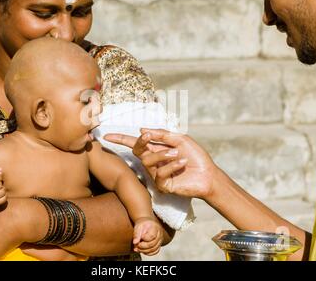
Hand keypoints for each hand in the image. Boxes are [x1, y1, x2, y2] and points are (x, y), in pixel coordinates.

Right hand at [104, 128, 218, 199]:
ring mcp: (156, 174)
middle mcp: (153, 162)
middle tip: (148, 136)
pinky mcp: (162, 186)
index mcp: (156, 149)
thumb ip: (162, 134)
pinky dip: (171, 166)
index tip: (106, 135)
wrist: (208, 174)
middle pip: (137, 151)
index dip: (120, 139)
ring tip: (178, 154)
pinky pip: (159, 174)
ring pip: (147, 161)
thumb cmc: (195, 156)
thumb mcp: (179, 139)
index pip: (135, 144)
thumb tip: (142, 130)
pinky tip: (182, 163)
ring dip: (162, 154)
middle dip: (140, 142)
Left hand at [132, 217, 162, 255]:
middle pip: (152, 244)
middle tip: (136, 244)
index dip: (145, 238)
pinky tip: (141, 250)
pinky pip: (154, 252)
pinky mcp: (158, 246)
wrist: (148, 225)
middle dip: (142, 246)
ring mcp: (160, 241)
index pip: (152, 236)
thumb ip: (136, 234)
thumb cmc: (143, 225)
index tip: (140, 236)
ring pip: (153, 249)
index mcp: (155, 228)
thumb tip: (135, 242)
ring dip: (144, 251)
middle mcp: (159, 235)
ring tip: (137, 248)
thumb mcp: (138, 227)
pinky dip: (147, 253)